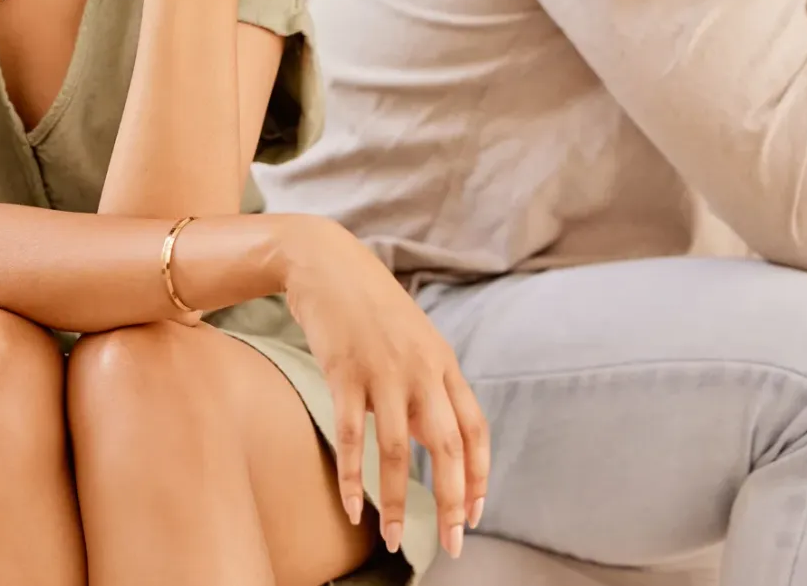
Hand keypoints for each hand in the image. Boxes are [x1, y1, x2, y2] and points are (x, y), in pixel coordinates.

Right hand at [277, 216, 488, 559]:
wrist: (328, 262)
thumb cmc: (372, 307)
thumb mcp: (415, 342)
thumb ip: (429, 387)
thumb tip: (438, 440)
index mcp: (444, 364)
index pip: (475, 429)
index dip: (479, 476)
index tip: (473, 514)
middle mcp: (421, 370)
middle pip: (446, 445)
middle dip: (450, 501)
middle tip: (450, 545)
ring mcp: (383, 371)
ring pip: (396, 451)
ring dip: (396, 501)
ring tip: (392, 539)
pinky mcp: (344, 373)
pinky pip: (349, 436)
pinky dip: (351, 477)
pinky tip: (352, 507)